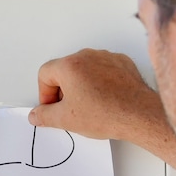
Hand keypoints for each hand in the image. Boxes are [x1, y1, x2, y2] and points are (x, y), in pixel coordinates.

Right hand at [29, 48, 175, 175]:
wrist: (140, 114)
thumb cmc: (106, 113)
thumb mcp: (66, 119)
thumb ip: (44, 115)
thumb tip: (36, 115)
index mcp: (69, 65)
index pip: (45, 74)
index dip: (44, 93)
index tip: (52, 107)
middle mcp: (87, 56)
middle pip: (64, 70)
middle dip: (63, 90)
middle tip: (69, 109)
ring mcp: (107, 58)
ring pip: (85, 69)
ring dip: (82, 86)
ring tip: (89, 106)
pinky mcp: (123, 63)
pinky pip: (104, 70)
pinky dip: (101, 83)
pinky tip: (105, 100)